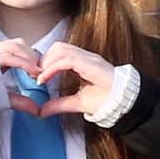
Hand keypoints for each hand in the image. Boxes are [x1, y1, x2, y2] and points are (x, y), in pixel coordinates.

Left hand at [0, 37, 120, 117]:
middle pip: (58, 46)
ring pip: (60, 49)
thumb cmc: (106, 101)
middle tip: (35, 75)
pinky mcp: (91, 64)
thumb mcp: (76, 103)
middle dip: (44, 59)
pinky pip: (66, 60)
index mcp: (83, 62)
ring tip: (39, 77)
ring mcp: (89, 58)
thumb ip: (59, 104)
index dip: (45, 61)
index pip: (60, 52)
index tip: (36, 76)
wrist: (124, 103)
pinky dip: (52, 68)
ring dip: (46, 62)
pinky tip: (44, 79)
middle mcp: (86, 56)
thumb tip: (41, 111)